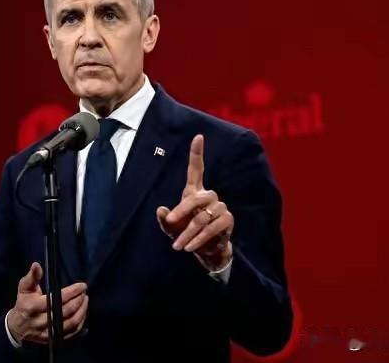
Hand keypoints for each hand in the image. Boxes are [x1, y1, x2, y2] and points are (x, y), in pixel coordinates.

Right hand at [6, 262, 88, 344]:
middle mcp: (40, 321)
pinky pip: (71, 333)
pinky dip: (80, 322)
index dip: (71, 292)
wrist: (17, 327)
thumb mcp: (24, 288)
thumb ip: (32, 277)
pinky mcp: (53, 340)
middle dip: (78, 300)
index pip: (56, 300)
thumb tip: (37, 265)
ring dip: (81, 311)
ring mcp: (47, 333)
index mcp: (32, 307)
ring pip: (70, 324)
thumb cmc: (23, 303)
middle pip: (65, 312)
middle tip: (84, 292)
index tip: (82, 285)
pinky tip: (82, 312)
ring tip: (85, 300)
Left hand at [156, 134, 233, 269]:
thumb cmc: (186, 234)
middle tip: (171, 220)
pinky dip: (199, 238)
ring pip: (202, 217)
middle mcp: (209, 196)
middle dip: (182, 209)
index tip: (198, 136)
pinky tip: (189, 248)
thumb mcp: (171, 228)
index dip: (197, 153)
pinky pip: (212, 228)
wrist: (206, 251)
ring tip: (178, 245)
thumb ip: (165, 220)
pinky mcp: (227, 221)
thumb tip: (161, 209)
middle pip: (197, 197)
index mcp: (195, 192)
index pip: (197, 169)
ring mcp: (220, 207)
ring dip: (188, 232)